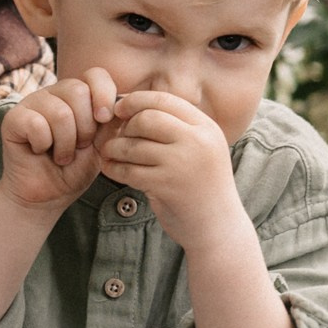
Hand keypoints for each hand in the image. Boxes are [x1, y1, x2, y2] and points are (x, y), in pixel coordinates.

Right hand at [0, 70, 118, 220]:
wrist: (47, 196)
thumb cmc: (73, 170)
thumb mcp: (102, 144)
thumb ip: (112, 121)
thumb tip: (124, 102)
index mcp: (77, 95)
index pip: (95, 74)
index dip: (104, 94)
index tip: (104, 120)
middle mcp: (53, 93)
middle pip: (78, 91)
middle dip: (85, 127)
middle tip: (78, 146)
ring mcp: (31, 103)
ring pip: (60, 112)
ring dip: (66, 143)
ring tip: (61, 155)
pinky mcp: (13, 119)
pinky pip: (36, 124)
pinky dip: (44, 145)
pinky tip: (40, 151)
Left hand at [95, 88, 243, 251]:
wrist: (218, 227)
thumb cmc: (202, 185)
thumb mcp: (201, 149)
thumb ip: (177, 127)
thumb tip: (135, 106)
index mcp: (206, 127)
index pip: (164, 100)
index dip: (136, 101)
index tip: (119, 110)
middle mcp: (197, 141)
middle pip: (147, 118)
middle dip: (125, 126)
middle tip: (117, 137)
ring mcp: (182, 163)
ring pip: (134, 144)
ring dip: (115, 148)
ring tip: (110, 153)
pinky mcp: (166, 186)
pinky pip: (129, 170)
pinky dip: (114, 168)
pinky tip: (110, 169)